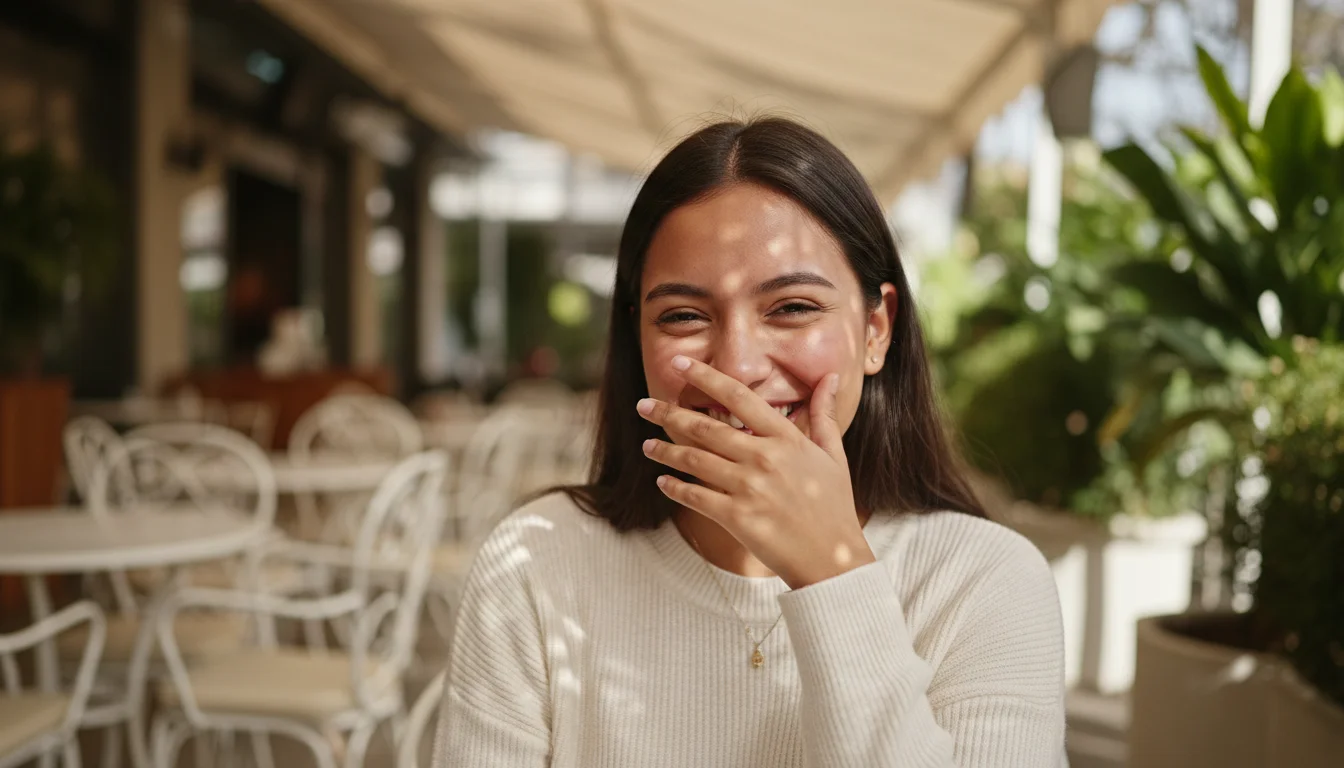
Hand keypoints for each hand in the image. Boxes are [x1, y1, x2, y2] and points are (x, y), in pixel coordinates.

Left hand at [637, 355, 875, 589]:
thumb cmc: (833, 505)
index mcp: (786, 438)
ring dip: (665, 451)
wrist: (832, 559)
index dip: (705, 376)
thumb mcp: (833, 454)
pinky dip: (675, 488)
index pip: (738, 396)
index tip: (680, 363)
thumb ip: (823, 414)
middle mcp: (764, 458)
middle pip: (705, 427)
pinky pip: (695, 497)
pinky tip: (662, 482)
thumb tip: (831, 376)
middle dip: (668, 413)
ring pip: (694, 460)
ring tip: (647, 446)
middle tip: (643, 405)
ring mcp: (749, 488)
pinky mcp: (737, 517)